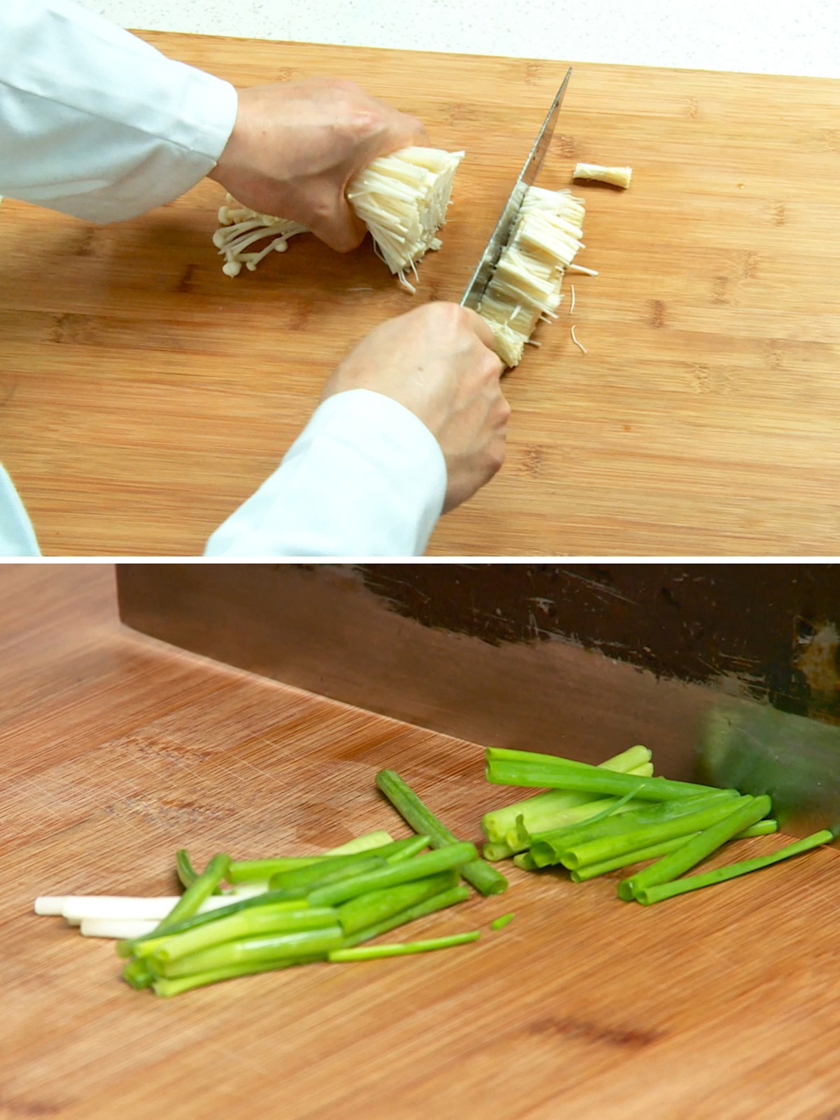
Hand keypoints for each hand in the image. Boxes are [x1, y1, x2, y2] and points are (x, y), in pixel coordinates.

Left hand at [208, 78, 425, 250]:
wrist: (217, 132)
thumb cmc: (269, 168)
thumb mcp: (314, 212)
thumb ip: (345, 232)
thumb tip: (354, 238)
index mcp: (369, 128)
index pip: (420, 140)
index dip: (422, 169)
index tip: (411, 193)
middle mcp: (357, 100)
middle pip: (395, 129)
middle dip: (392, 164)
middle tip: (379, 194)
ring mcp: (332, 88)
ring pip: (367, 120)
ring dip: (365, 150)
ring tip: (347, 180)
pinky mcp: (310, 88)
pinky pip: (342, 112)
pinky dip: (343, 136)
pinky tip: (321, 160)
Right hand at [321, 302, 508, 511]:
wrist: (374, 456)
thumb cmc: (362, 399)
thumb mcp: (372, 347)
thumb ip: (410, 343)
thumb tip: (418, 356)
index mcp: (451, 326)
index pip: (471, 329)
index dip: (452, 351)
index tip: (439, 367)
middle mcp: (482, 360)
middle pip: (479, 370)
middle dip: (460, 386)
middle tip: (426, 407)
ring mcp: (493, 405)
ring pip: (484, 409)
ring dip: (464, 420)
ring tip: (428, 439)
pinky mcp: (494, 446)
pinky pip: (483, 446)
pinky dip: (466, 452)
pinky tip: (437, 459)